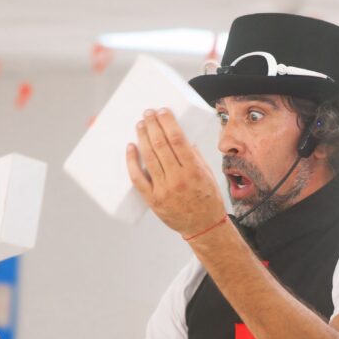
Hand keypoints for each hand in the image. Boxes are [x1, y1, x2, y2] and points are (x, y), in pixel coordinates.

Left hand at [126, 108, 225, 236]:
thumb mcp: (207, 173)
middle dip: (153, 126)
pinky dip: (132, 162)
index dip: (167, 122)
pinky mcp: (153, 200)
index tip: (162, 111)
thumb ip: (194, 155)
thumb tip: (182, 136)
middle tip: (148, 113)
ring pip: (149, 158)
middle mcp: (178, 179)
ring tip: (140, 125)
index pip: (177, 140)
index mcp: (194, 170)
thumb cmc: (208, 199)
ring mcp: (164, 190)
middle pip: (161, 145)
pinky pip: (138, 179)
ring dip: (142, 138)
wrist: (204, 227)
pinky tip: (130, 148)